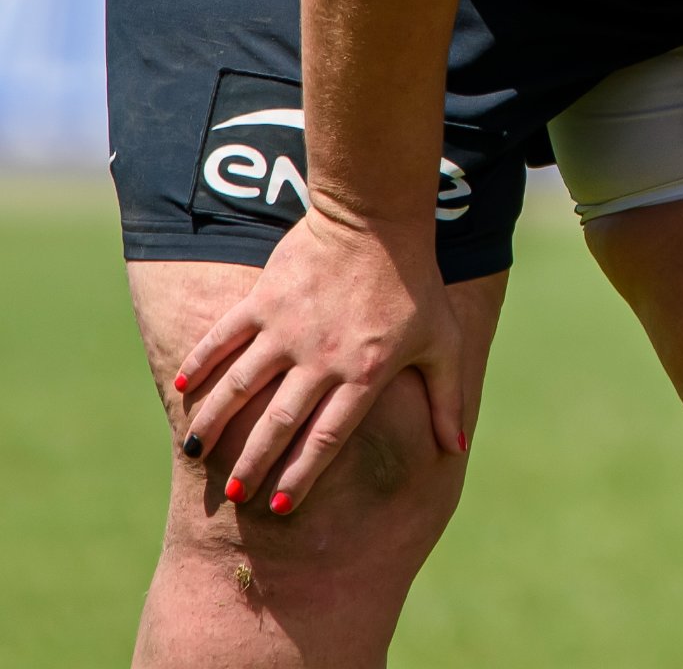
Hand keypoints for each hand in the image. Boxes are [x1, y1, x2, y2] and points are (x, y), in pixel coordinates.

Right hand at [173, 206, 464, 513]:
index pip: (326, 438)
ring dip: (217, 421)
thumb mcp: (443, 340)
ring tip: (198, 451)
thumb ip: (448, 397)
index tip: (279, 508)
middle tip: (234, 495)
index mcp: (363, 373)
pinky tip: (184, 386)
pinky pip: (225, 336)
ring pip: (242, 386)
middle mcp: (321, 358)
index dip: (302, 475)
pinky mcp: (266, 298)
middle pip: (280, 423)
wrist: (377, 217)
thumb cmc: (416, 281)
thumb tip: (456, 448)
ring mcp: (289, 328)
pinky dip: (202, 360)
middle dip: (254, 463)